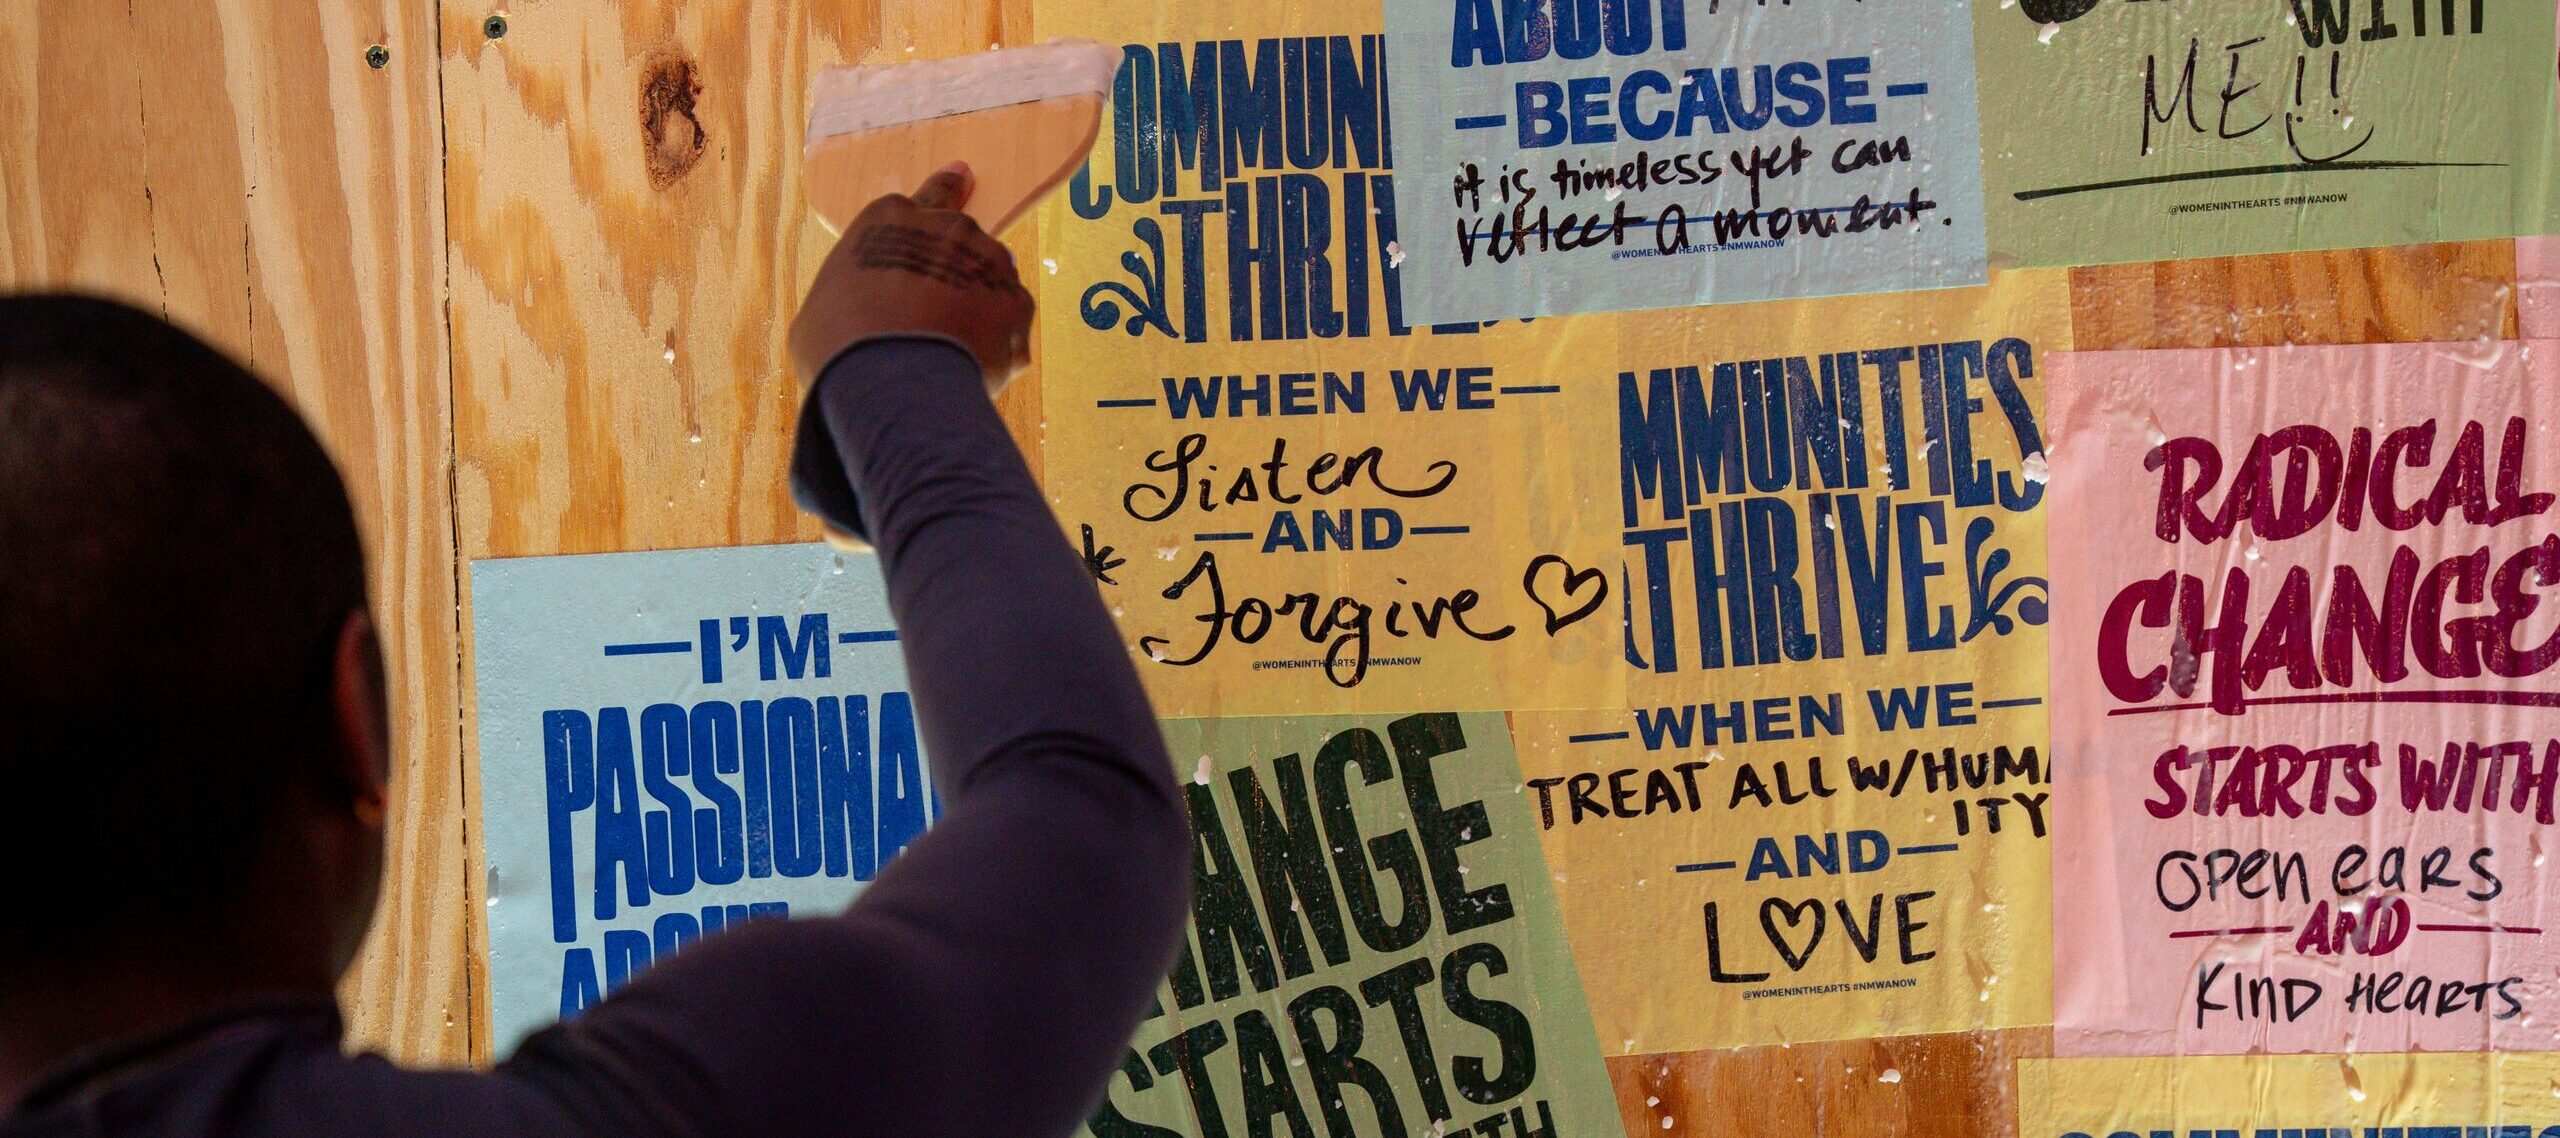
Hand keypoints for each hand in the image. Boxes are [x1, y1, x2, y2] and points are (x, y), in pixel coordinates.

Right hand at [788, 162, 1034, 390]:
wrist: (889, 383)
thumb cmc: (839, 346)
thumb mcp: (827, 304)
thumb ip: (862, 290)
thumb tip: (866, 312)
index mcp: (893, 218)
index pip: (932, 191)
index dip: (949, 188)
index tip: (965, 177)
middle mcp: (949, 228)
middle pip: (962, 240)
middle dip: (957, 269)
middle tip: (940, 311)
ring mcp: (989, 262)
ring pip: (991, 278)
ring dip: (978, 306)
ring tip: (948, 350)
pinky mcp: (1017, 303)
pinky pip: (1011, 321)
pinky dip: (997, 343)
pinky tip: (971, 367)